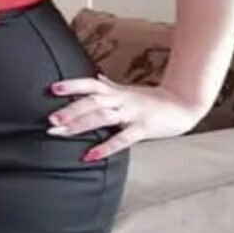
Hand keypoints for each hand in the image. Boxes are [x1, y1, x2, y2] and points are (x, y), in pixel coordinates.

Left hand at [46, 72, 207, 160]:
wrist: (184, 104)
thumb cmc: (151, 100)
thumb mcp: (127, 91)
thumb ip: (110, 86)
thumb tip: (96, 77)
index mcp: (116, 92)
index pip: (90, 84)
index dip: (71, 85)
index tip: (51, 88)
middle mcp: (121, 100)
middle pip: (92, 100)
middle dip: (70, 109)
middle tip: (50, 119)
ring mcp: (132, 113)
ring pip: (103, 116)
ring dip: (80, 124)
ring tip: (60, 132)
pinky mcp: (143, 128)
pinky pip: (122, 138)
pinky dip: (105, 147)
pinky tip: (89, 156)